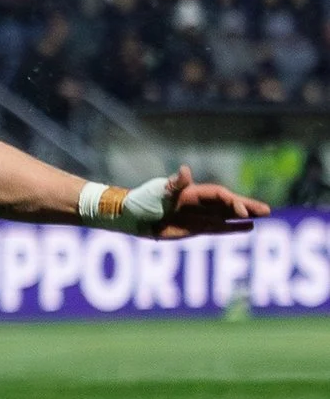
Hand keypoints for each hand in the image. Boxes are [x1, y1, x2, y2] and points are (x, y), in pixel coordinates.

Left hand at [153, 164, 268, 237]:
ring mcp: (200, 215)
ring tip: (265, 216)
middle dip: (247, 206)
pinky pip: (219, 228)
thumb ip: (174, 184)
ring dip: (245, 216)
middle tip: (268, 210)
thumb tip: (184, 170)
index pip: (220, 196)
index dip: (233, 202)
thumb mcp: (158, 192)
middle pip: (229, 203)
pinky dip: (233, 228)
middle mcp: (201, 203)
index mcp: (194, 192)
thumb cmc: (143, 201)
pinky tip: (249, 228)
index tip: (242, 212)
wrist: (132, 217)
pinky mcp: (196, 228)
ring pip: (228, 215)